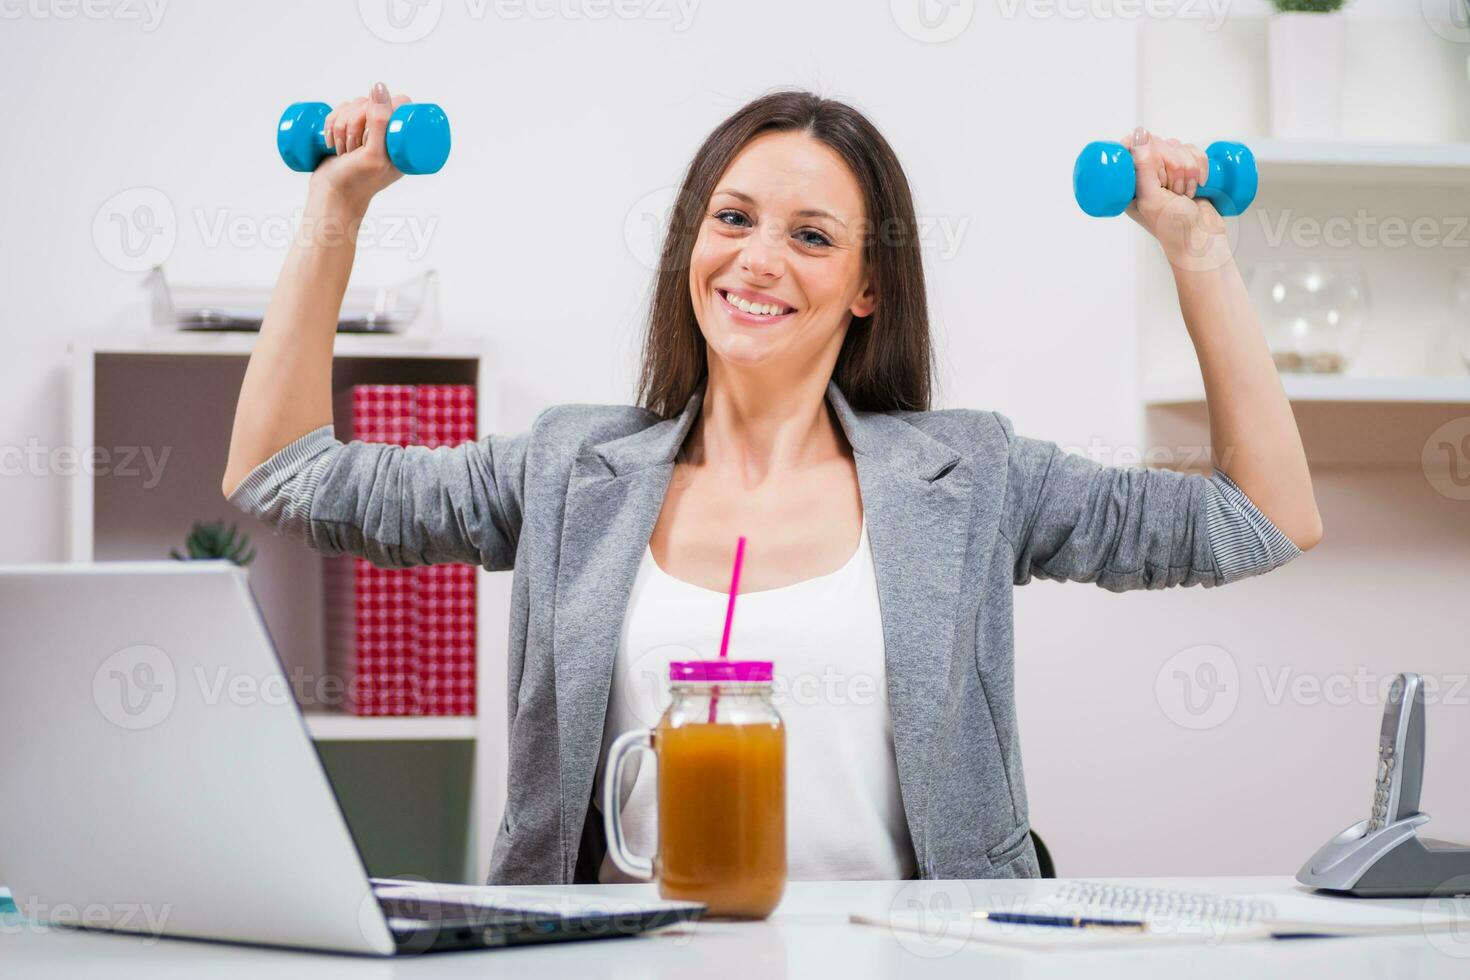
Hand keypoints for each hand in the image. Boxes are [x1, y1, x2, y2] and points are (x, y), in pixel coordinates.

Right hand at [307, 81, 413, 214]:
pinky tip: (330, 142)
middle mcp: (387, 136)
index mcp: (403, 141)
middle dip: (354, 122)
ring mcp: (366, 134)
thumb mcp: (373, 154)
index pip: (398, 104)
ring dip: (340, 125)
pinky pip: (338, 111)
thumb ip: (380, 122)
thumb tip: (379, 87)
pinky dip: (330, 123)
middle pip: (371, 102)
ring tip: (342, 151)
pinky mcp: (347, 133)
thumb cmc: (355, 182)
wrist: (330, 199)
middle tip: (353, 149)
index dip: (380, 110)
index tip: (369, 134)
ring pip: (353, 105)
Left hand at [1121, 127, 1228, 268]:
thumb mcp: (1152, 198)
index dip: (1149, 153)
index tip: (1157, 171)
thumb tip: (1138, 134)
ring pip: (1179, 146)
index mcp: (1129, 183)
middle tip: (1175, 192)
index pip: (1133, 147)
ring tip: (1186, 194)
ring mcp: (1167, 173)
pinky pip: (1194, 152)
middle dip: (1174, 166)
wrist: (1204, 241)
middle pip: (1159, 143)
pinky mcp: (1187, 172)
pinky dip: (1201, 167)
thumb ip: (1143, 166)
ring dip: (1189, 170)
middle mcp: (1146, 177)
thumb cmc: (1175, 229)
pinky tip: (1199, 185)